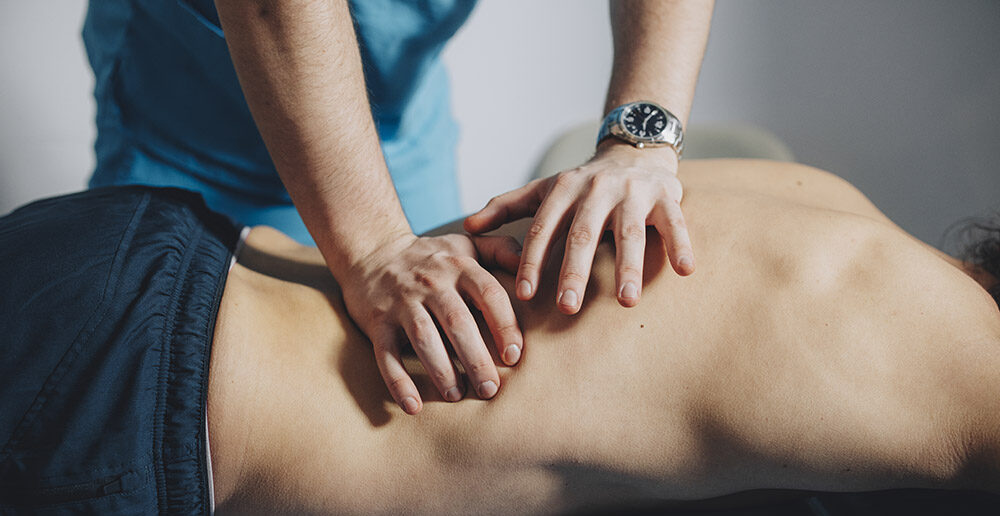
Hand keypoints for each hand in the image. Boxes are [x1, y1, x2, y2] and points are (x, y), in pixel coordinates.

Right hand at [340, 233, 522, 413]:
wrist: (370, 252)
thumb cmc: (431, 257)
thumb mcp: (466, 246)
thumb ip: (502, 250)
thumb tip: (540, 260)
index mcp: (459, 266)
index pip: (488, 293)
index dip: (504, 324)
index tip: (514, 355)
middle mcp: (431, 282)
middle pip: (457, 322)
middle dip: (476, 358)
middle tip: (491, 389)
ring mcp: (402, 302)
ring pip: (424, 338)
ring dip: (441, 370)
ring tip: (457, 396)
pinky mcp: (377, 321)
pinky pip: (386, 354)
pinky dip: (398, 381)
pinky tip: (413, 406)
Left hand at [464, 142, 693, 313]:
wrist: (634, 150)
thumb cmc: (582, 184)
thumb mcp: (544, 190)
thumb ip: (506, 207)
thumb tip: (465, 227)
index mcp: (564, 189)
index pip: (543, 228)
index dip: (532, 261)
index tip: (523, 295)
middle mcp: (597, 188)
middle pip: (583, 234)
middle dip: (574, 271)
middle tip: (567, 308)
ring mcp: (633, 192)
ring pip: (629, 232)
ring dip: (628, 266)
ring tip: (627, 302)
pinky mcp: (667, 195)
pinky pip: (675, 222)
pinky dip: (681, 244)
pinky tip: (686, 270)